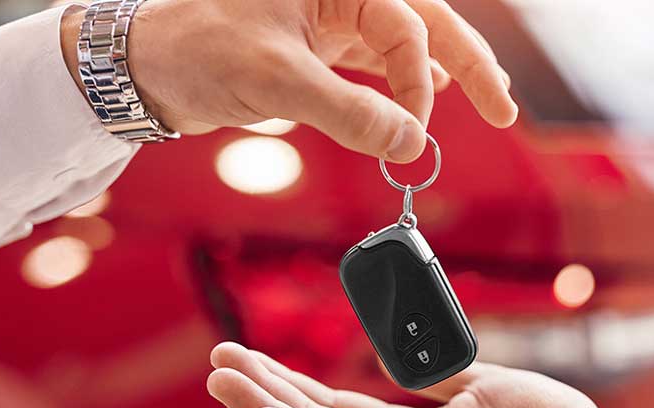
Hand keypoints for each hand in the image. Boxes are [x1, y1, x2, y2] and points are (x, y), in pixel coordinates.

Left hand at [62, 0, 517, 161]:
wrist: (147, 66)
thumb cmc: (198, 50)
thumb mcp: (278, 80)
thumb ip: (350, 113)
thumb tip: (412, 144)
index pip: (404, 31)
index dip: (416, 88)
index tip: (410, 139)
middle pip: (425, 24)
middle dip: (468, 65)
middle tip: (506, 107)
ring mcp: (331, 18)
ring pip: (404, 44)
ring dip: (442, 74)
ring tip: (486, 102)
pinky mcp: (317, 46)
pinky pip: (375, 62)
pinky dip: (402, 82)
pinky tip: (424, 97)